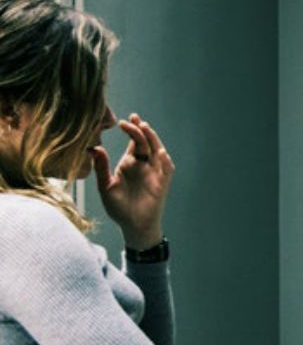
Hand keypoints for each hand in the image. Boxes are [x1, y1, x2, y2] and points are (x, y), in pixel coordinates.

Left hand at [91, 113, 173, 249]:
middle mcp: (143, 165)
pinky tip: (160, 152)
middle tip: (132, 119)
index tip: (122, 121)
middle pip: (145, 142)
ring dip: (153, 139)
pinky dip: (164, 160)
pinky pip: (166, 169)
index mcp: (129, 163)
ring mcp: (154, 173)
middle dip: (140, 129)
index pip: (133, 142)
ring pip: (157, 151)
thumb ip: (101, 167)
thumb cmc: (118, 208)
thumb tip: (94, 148)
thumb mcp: (105, 186)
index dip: (130, 130)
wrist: (132, 225)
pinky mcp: (162, 183)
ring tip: (144, 127)